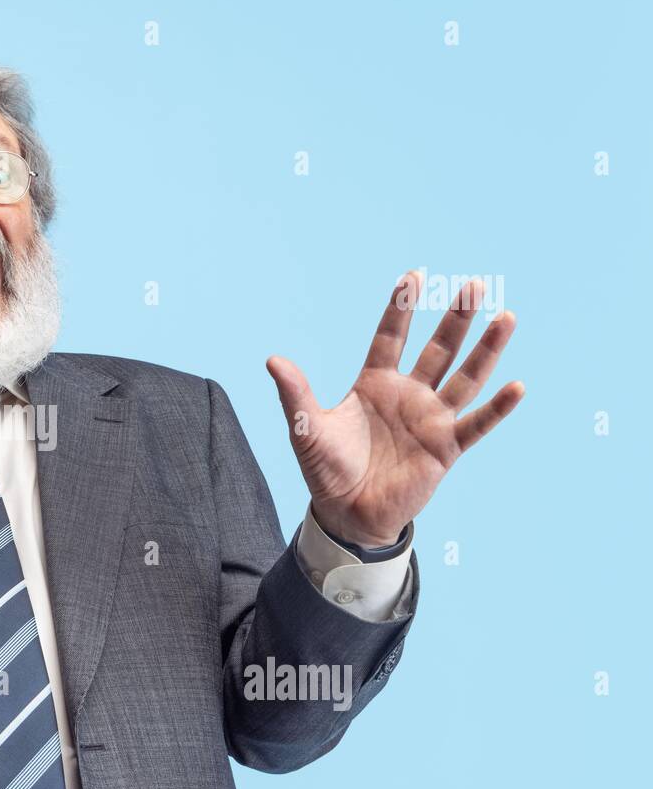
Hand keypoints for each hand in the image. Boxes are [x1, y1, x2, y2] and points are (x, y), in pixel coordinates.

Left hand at [266, 270, 523, 547]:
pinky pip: (476, 424)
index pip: (390, 337)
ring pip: (465, 378)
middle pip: (438, 349)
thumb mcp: (306, 429)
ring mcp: (430, 420)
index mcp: (374, 384)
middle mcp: (408, 395)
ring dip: (486, 350)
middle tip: (474, 284)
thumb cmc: (327, 469)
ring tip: (506, 317)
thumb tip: (273, 360)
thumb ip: (295, 394)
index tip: (415, 275)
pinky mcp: (445, 448)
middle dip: (456, 319)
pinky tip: (516, 385)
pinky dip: (497, 407)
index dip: (401, 308)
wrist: (347, 514)